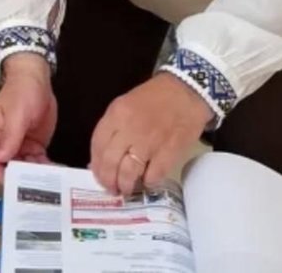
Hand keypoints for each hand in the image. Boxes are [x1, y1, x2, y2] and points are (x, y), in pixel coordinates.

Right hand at [0, 54, 57, 182]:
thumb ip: (10, 136)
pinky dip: (44, 167)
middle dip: (20, 178)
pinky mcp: (35, 142)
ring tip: (50, 183)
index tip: (13, 186)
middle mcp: (5, 141)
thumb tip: (1, 158)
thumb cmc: (22, 92)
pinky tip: (56, 172)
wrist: (37, 77)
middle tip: (37, 190)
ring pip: (24, 165)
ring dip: (35, 174)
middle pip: (8, 165)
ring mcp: (20, 142)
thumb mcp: (17, 114)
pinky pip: (37, 160)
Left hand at [89, 72, 213, 194]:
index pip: (97, 145)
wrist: (186, 92)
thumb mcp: (124, 106)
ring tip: (126, 189)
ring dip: (125, 185)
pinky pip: (154, 175)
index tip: (98, 174)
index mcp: (116, 115)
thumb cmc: (153, 99)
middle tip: (111, 188)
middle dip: (107, 180)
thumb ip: (111, 129)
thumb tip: (101, 157)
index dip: (96, 164)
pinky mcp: (170, 151)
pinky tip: (147, 181)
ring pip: (129, 172)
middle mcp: (129, 129)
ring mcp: (150, 141)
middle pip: (110, 161)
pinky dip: (148, 182)